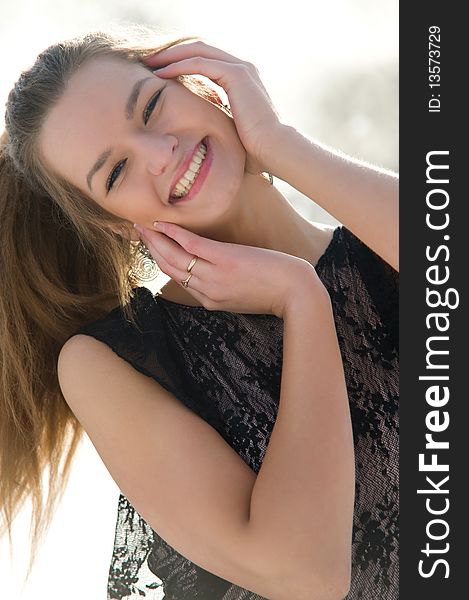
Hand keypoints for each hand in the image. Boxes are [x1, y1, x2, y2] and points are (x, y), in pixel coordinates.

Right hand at [134, 221, 322, 317]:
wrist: (295, 293)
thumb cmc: (275, 292)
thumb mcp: (242, 296)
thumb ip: (223, 287)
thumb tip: (212, 270)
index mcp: (210, 300)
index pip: (177, 279)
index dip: (160, 261)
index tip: (151, 247)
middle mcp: (206, 290)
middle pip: (169, 268)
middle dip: (150, 249)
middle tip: (138, 232)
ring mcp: (213, 276)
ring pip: (174, 257)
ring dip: (155, 239)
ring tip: (142, 226)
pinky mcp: (224, 260)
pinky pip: (191, 245)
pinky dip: (174, 233)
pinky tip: (162, 223)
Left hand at [142, 40, 282, 175]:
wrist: (275, 150)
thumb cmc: (256, 151)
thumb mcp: (231, 132)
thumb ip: (218, 125)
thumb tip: (203, 139)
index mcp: (242, 80)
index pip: (206, 61)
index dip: (182, 63)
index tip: (160, 73)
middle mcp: (242, 68)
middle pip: (200, 50)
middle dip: (172, 54)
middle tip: (149, 62)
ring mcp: (241, 69)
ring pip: (198, 52)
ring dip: (171, 56)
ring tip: (149, 64)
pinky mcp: (237, 75)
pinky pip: (200, 64)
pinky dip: (179, 66)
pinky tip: (161, 74)